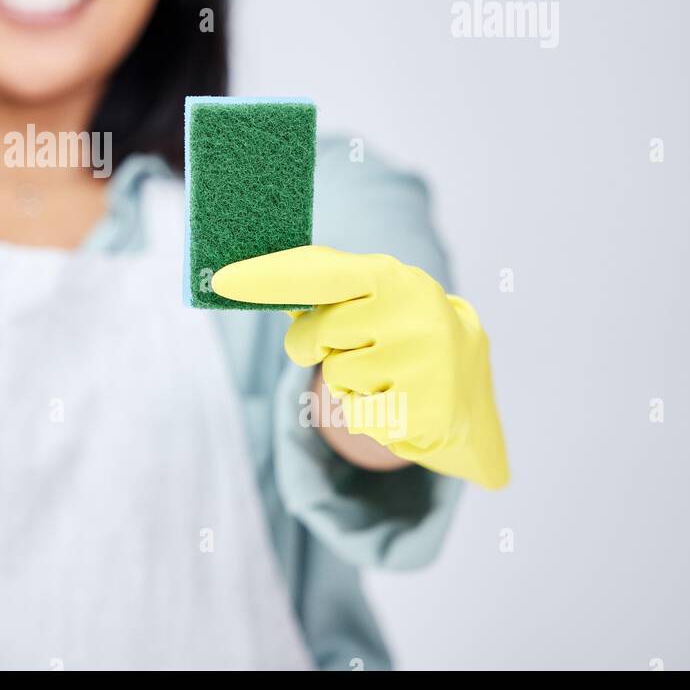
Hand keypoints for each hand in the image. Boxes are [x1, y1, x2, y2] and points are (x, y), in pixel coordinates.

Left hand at [212, 246, 508, 489]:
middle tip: (349, 344)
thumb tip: (249, 280)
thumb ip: (318, 288)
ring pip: (336, 377)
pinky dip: (365, 414)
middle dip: (318, 345)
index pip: (319, 273)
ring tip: (385, 374)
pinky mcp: (429, 408)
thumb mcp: (367, 299)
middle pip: (317, 334)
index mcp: (393, 275)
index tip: (220, 280)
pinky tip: (397, 402)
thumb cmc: (398, 332)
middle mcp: (414, 310)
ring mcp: (426, 360)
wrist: (469, 386)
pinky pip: (355, 416)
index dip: (267, 277)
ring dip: (348, 382)